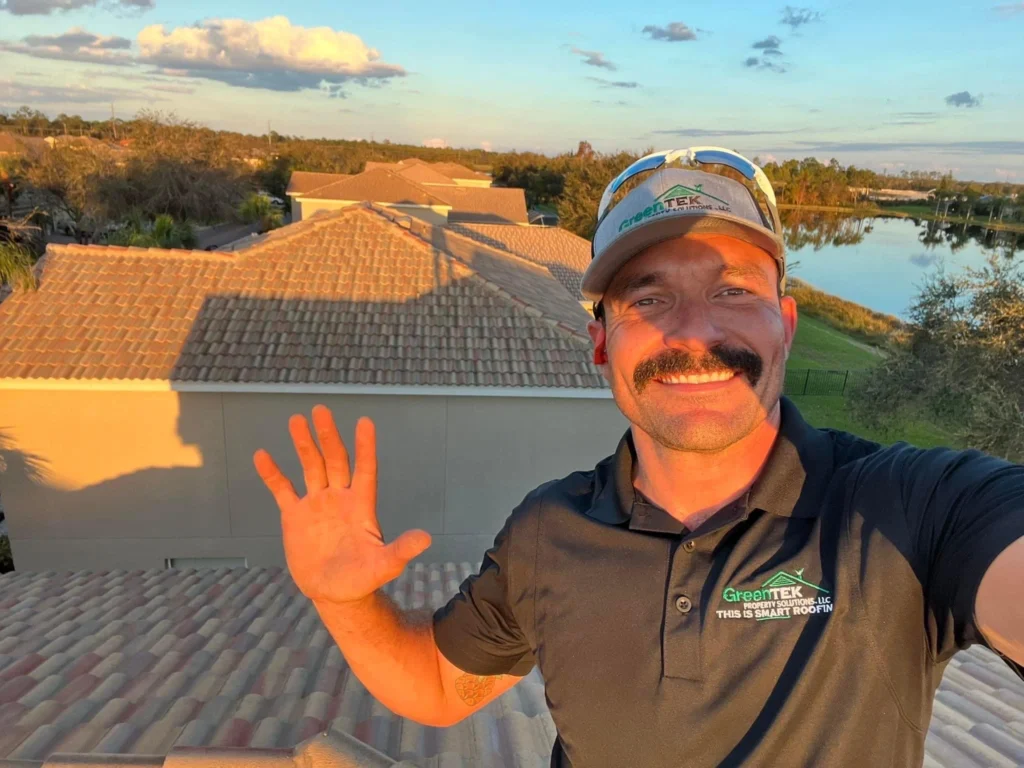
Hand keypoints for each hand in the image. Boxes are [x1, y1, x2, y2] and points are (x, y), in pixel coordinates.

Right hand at [253, 405, 431, 604]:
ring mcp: (316, 504)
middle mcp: (340, 498)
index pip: (365, 469)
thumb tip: (426, 538)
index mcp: (361, 505)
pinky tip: (262, 455)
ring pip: (311, 467)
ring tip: (296, 420)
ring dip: (304, 445)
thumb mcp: (383, 566)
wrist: (333, 593)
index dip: (365, 447)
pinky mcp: (295, 516)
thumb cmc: (362, 578)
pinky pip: (282, 489)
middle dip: (328, 436)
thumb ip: (401, 551)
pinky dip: (272, 474)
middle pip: (335, 460)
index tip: (365, 421)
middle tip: (321, 410)